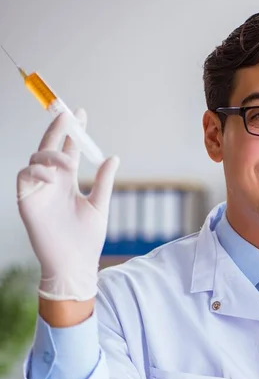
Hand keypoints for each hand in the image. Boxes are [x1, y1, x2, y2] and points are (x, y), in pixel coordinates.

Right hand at [17, 109, 118, 300]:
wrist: (74, 264)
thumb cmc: (87, 238)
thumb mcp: (100, 205)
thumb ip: (104, 181)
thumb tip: (114, 156)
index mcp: (69, 182)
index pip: (70, 150)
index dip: (73, 132)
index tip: (80, 113)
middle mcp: (52, 182)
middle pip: (51, 148)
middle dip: (57, 129)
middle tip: (68, 114)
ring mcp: (39, 190)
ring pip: (36, 157)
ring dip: (51, 153)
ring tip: (68, 162)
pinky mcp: (27, 200)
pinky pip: (24, 175)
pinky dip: (37, 170)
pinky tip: (54, 175)